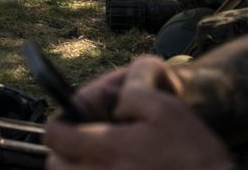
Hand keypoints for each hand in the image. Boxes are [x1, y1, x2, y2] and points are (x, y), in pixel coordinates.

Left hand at [45, 58, 232, 169]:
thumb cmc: (193, 154)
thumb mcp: (166, 107)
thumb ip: (134, 86)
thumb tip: (119, 91)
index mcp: (105, 150)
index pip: (55, 133)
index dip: (64, 118)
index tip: (81, 117)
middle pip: (56, 163)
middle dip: (68, 147)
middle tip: (93, 138)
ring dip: (80, 165)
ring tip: (107, 156)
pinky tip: (122, 167)